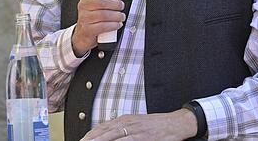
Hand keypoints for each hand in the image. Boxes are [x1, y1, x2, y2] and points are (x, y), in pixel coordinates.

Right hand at [71, 0, 126, 56]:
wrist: (84, 33)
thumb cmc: (94, 16)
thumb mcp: (101, 3)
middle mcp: (83, 5)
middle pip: (101, 1)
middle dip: (115, 4)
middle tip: (121, 7)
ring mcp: (84, 18)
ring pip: (103, 15)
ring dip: (116, 16)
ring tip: (121, 17)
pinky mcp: (87, 29)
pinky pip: (103, 26)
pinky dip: (113, 25)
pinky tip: (117, 24)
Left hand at [80, 110, 197, 140]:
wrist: (175, 123)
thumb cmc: (156, 126)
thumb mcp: (137, 125)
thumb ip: (124, 130)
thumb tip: (110, 136)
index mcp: (124, 120)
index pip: (102, 127)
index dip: (90, 134)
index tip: (82, 140)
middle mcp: (127, 123)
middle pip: (103, 131)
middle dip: (90, 138)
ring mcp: (134, 129)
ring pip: (111, 136)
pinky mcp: (142, 136)